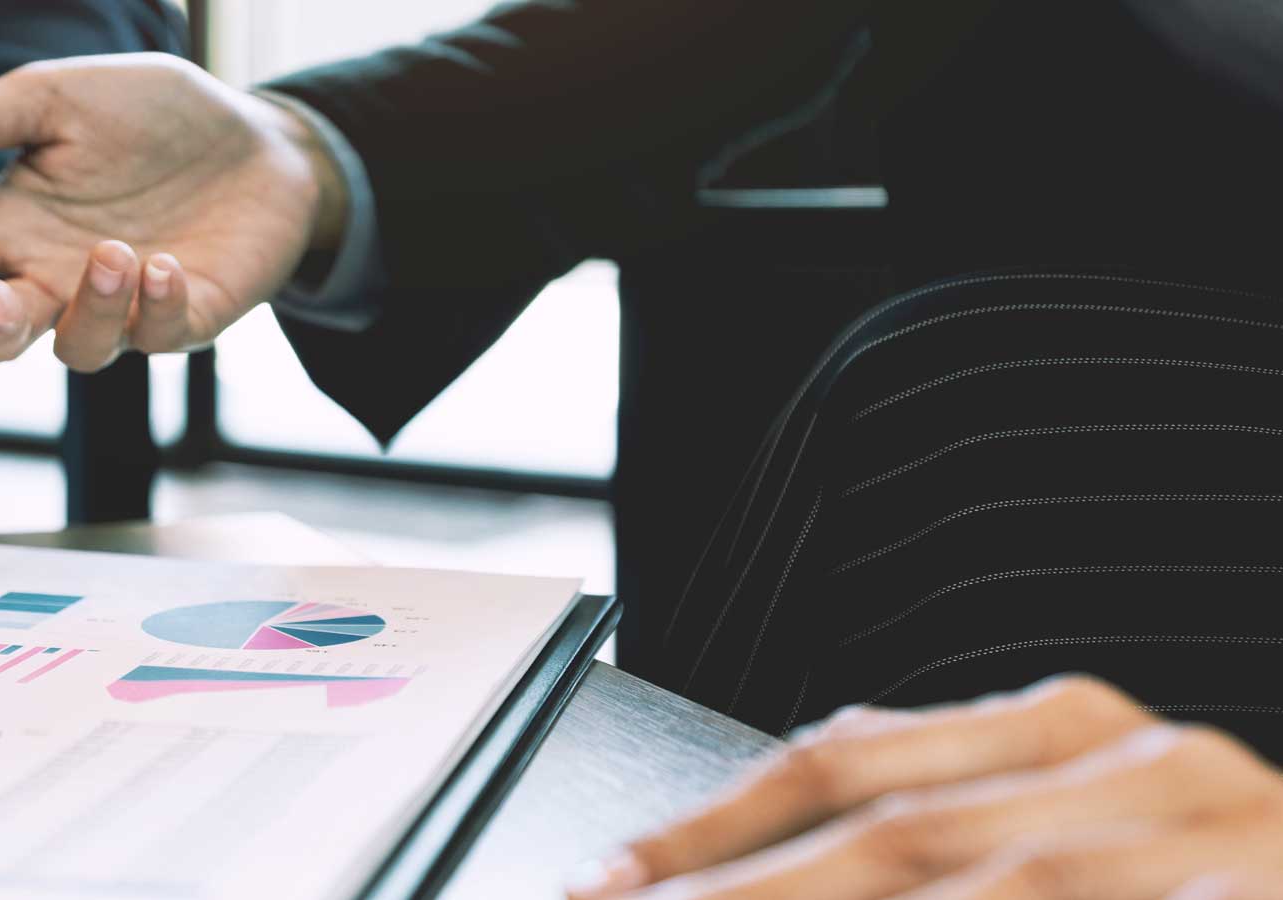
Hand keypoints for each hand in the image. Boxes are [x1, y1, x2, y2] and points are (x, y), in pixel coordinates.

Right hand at [0, 52, 347, 371]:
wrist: (258, 137)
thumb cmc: (146, 118)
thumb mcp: (54, 98)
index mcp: (10, 228)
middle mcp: (53, 279)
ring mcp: (119, 308)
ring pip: (79, 349)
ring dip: (91, 309)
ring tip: (115, 253)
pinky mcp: (183, 320)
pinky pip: (158, 338)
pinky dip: (157, 307)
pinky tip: (166, 264)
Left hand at [569, 676, 1282, 899]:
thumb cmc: (1221, 861)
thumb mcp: (1077, 828)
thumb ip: (948, 840)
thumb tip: (755, 872)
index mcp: (1075, 731)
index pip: (851, 765)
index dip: (715, 828)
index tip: (603, 883)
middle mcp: (1145, 769)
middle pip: (902, 839)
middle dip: (746, 894)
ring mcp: (1220, 842)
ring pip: (992, 886)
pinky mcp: (1260, 899)